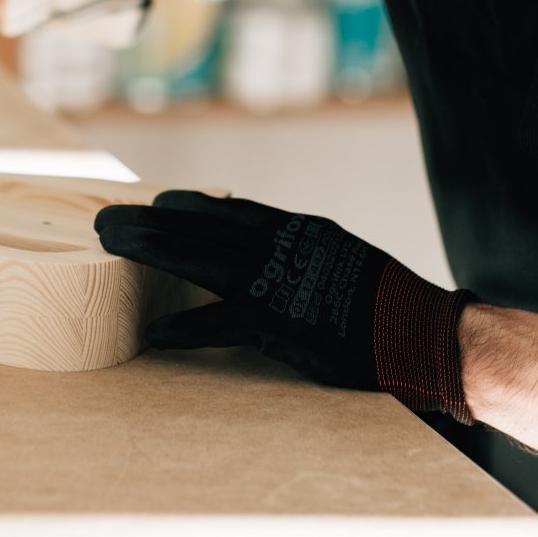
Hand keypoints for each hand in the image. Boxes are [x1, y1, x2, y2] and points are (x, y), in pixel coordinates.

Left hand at [94, 191, 475, 420]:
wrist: (429, 334)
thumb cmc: (393, 307)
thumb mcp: (347, 263)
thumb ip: (307, 259)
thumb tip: (275, 263)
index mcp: (303, 231)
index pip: (233, 209)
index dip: (188, 205)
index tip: (156, 202)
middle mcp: (286, 247)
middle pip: (202, 225)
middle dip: (151, 222)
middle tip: (108, 220)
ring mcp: (280, 284)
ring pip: (200, 258)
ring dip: (150, 251)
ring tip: (109, 246)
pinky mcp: (281, 325)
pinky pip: (221, 323)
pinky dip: (185, 327)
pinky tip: (155, 332)